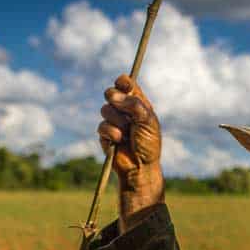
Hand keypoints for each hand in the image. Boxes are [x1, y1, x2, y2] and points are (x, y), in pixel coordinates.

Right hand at [98, 74, 164, 231]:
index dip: (123, 82)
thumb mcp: (147, 121)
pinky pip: (101, 126)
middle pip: (110, 93)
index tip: (122, 84)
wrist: (140, 167)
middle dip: (115, 100)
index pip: (126, 84)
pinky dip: (111, 132)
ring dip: (117, 120)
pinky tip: (119, 141)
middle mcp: (125, 110)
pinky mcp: (105, 135)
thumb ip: (134, 105)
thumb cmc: (148, 144)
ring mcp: (114, 122)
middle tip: (121, 107)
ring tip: (126, 133)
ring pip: (105, 109)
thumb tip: (113, 95)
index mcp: (138, 104)